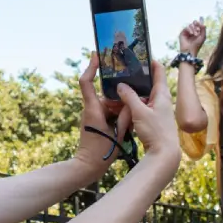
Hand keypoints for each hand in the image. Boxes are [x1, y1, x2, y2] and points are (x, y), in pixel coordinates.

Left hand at [76, 52, 132, 180]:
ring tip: (136, 111)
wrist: (87, 167)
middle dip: (120, 93)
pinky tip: (131, 119)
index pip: (86, 82)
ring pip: (111, 102)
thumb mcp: (117, 133)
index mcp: (93, 108)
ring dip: (122, 106)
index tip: (97, 55)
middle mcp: (92, 108)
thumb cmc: (99, 152)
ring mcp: (94, 114)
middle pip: (107, 92)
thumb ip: (126, 116)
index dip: (91, 67)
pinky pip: (111, 110)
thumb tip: (131, 101)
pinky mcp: (98, 120)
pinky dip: (120, 112)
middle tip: (135, 90)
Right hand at [116, 60, 179, 165]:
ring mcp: (159, 109)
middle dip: (138, 76)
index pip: (159, 70)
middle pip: (150, 82)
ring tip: (120, 85)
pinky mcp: (154, 118)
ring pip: (145, 95)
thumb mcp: (139, 112)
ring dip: (134, 91)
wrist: (164, 153)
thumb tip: (121, 84)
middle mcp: (162, 99)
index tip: (139, 54)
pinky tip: (124, 103)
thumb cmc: (156, 132)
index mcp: (162, 94)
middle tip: (125, 69)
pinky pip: (143, 105)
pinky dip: (135, 102)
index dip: (150, 61)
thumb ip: (129, 97)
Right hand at [179, 20, 206, 54]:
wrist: (190, 50)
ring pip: (191, 25)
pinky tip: (191, 33)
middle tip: (198, 26)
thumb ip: (203, 30)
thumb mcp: (202, 37)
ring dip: (194, 28)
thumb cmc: (197, 45)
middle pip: (194, 23)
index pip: (198, 24)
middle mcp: (192, 31)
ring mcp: (187, 32)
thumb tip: (203, 24)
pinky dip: (190, 29)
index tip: (201, 20)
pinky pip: (186, 27)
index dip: (199, 22)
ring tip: (195, 34)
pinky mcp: (183, 33)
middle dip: (197, 23)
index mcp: (197, 32)